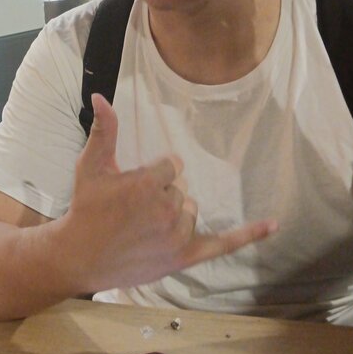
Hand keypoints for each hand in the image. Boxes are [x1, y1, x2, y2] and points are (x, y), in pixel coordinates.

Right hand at [55, 94, 277, 293]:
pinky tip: (273, 225)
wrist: (79, 256)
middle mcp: (167, 209)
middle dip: (160, 196)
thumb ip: (104, 130)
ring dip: (174, 215)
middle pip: (180, 189)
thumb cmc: (85, 208)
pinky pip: (223, 244)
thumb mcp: (91, 166)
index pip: (172, 166)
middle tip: (132, 213)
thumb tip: (100, 96)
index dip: (152, 175)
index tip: (132, 189)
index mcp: (147, 184)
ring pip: (190, 211)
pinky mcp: (184, 257)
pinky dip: (248, 235)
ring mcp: (178, 235)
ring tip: (143, 229)